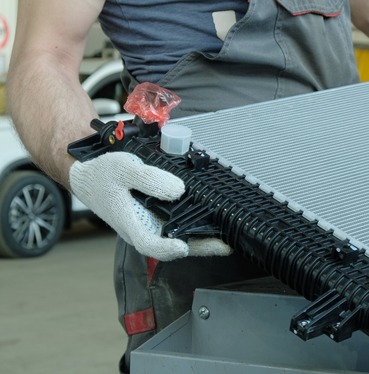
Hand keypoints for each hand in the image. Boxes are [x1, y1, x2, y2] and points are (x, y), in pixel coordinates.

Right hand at [69, 152, 231, 260]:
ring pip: (179, 237)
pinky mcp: (156, 220)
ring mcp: (150, 226)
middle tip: (225, 245)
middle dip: (200, 247)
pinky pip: (178, 226)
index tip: (183, 247)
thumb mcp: (124, 169)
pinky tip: (213, 220)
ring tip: (227, 235)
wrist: (91, 175)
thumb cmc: (103, 174)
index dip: (166, 248)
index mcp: (130, 223)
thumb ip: (150, 179)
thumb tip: (178, 190)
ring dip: (203, 238)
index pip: (149, 243)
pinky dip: (196, 225)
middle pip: (173, 246)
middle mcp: (142, 229)